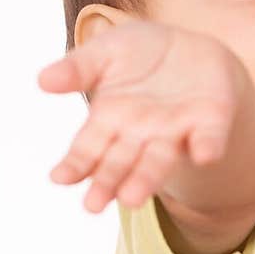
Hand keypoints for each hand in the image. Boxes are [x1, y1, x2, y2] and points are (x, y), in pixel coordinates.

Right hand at [38, 21, 249, 213]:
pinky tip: (203, 156)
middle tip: (93, 205)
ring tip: (132, 200)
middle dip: (108, 182)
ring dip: (147, 179)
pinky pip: (209, 138)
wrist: (193, 48)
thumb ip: (79, 68)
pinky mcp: (211, 121)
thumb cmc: (140, 54)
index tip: (60, 178)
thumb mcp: (106, 51)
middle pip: (121, 162)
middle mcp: (141, 134)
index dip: (76, 163)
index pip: (89, 147)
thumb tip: (43, 80)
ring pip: (159, 160)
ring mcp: (176, 131)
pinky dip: (207, 147)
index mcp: (111, 119)